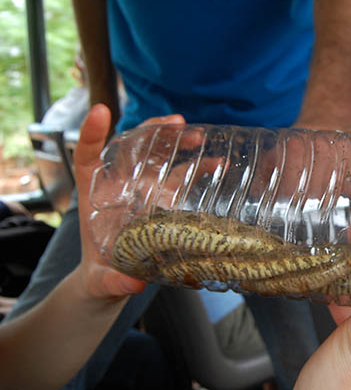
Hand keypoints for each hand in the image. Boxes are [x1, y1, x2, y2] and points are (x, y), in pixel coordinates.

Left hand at [74, 104, 184, 299]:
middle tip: (178, 123)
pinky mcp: (163, 199)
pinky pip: (180, 176)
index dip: (92, 133)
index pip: (87, 155)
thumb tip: (133, 284)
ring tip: (199, 135)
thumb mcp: (102, 280)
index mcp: (94, 195)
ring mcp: (143, 189)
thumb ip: (113, 281)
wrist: (114, 280)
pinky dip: (198, 166)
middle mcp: (119, 185)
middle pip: (131, 146)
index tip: (101, 111)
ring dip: (178, 141)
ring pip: (159, 156)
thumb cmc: (101, 275)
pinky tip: (217, 162)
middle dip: (153, 130)